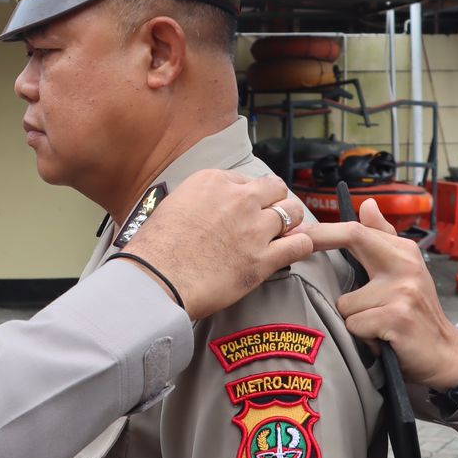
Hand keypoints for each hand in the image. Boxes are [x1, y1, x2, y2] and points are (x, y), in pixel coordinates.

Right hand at [125, 170, 310, 319]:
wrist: (156, 278)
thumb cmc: (156, 248)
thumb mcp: (173, 205)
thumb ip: (199, 201)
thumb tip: (209, 210)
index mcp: (214, 182)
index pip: (248, 180)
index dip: (249, 197)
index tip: (245, 209)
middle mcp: (238, 199)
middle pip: (276, 189)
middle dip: (274, 203)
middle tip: (267, 218)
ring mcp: (254, 228)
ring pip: (293, 213)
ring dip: (290, 223)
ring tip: (281, 234)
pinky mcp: (263, 259)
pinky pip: (300, 244)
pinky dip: (301, 246)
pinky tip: (292, 250)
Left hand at [311, 198, 457, 388]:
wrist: (444, 353)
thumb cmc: (417, 313)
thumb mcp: (404, 271)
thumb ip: (382, 237)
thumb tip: (368, 204)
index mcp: (404, 252)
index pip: (357, 230)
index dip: (323, 229)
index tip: (296, 232)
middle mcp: (405, 266)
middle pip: (352, 238)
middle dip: (319, 240)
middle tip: (302, 247)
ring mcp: (403, 291)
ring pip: (345, 302)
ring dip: (354, 318)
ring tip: (375, 324)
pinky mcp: (397, 318)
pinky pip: (354, 324)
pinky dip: (363, 336)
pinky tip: (381, 338)